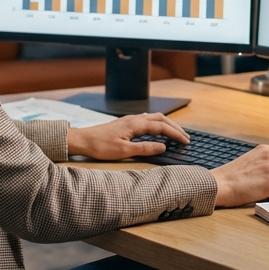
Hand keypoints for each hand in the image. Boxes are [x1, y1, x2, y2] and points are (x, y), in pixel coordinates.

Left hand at [66, 113, 190, 160]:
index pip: (161, 127)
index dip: (175, 134)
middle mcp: (134, 119)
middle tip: (185, 137)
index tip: (186, 141)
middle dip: (174, 127)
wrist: (82, 140)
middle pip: (160, 119)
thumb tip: (163, 147)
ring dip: (166, 124)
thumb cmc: (100, 146)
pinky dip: (157, 124)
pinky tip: (156, 130)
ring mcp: (129, 120)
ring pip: (153, 118)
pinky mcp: (125, 124)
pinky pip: (146, 120)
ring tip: (175, 133)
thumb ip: (145, 148)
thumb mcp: (124, 151)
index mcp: (135, 124)